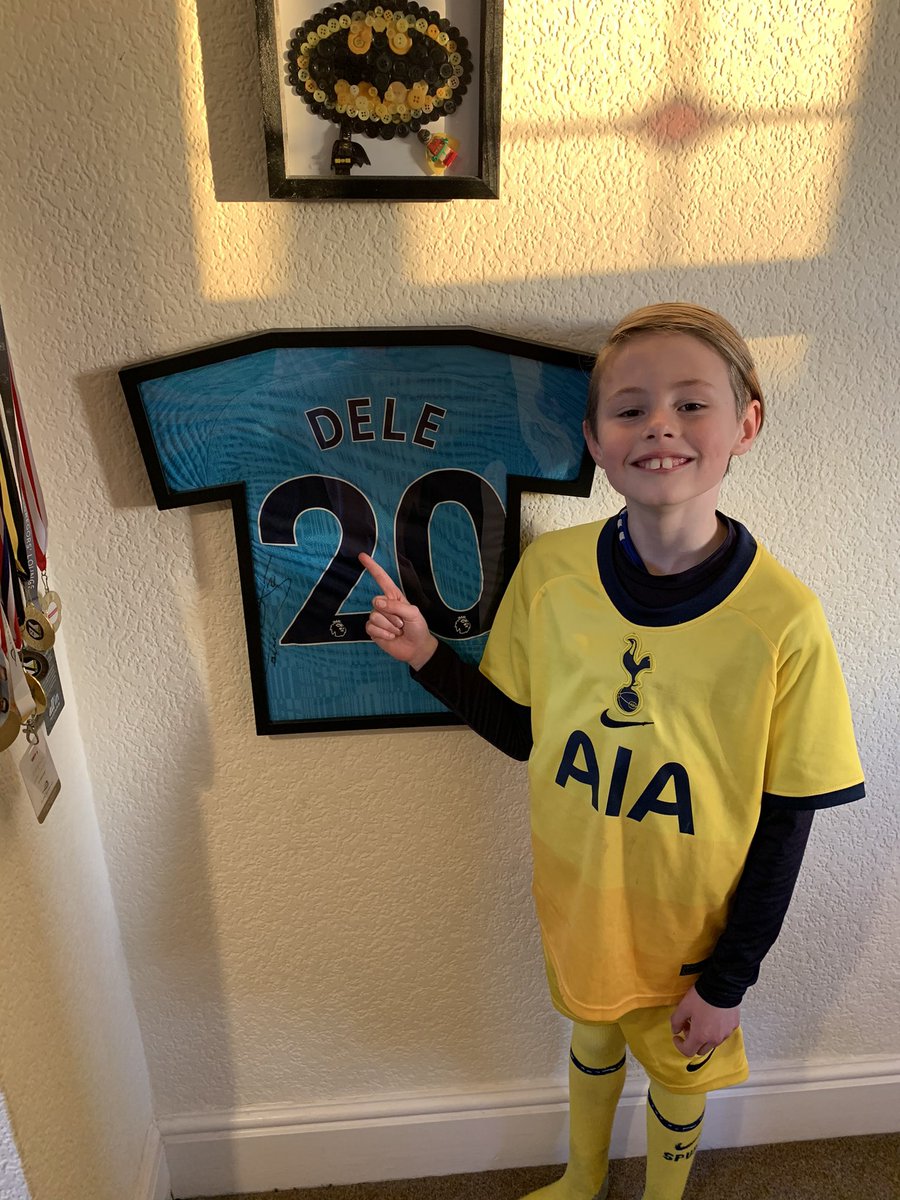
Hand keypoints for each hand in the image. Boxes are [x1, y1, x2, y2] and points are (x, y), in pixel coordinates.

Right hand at [358, 553, 437, 669]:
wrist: (417, 648)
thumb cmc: (418, 628)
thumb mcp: (413, 613)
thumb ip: (396, 605)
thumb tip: (377, 603)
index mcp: (394, 597)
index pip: (382, 579)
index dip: (372, 567)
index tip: (362, 556)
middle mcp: (384, 605)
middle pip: (376, 601)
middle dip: (391, 614)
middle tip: (402, 623)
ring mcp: (377, 618)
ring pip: (374, 616)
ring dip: (389, 626)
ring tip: (398, 631)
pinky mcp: (373, 630)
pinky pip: (371, 627)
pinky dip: (383, 633)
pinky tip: (390, 637)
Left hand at [670, 985, 740, 1057]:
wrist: (722, 986)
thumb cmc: (701, 997)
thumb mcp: (683, 1007)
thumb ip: (676, 1021)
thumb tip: (675, 1030)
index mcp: (700, 1036)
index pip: (688, 1051)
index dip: (679, 1045)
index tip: (677, 1037)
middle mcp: (714, 1039)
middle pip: (700, 1050)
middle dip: (692, 1041)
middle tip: (688, 1027)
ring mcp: (725, 1034)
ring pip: (712, 1043)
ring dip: (704, 1037)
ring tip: (701, 1021)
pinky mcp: (733, 1026)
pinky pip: (722, 1034)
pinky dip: (715, 1030)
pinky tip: (712, 1018)